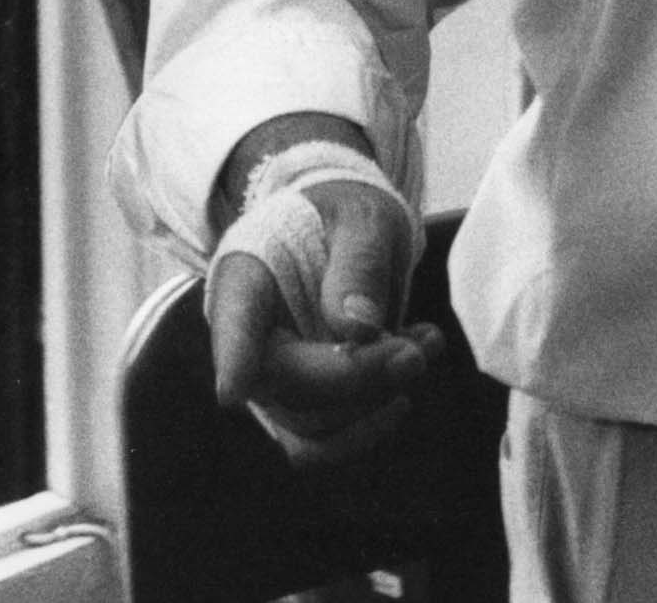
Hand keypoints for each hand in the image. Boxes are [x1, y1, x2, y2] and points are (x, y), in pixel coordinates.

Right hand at [208, 178, 440, 465]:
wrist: (341, 233)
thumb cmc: (342, 215)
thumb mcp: (360, 218)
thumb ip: (359, 264)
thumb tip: (358, 330)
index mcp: (246, 278)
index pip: (235, 322)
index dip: (234, 358)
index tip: (232, 392)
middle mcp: (248, 337)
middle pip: (287, 382)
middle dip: (358, 375)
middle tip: (416, 351)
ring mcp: (272, 378)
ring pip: (311, 423)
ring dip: (375, 398)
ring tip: (423, 348)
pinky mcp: (300, 404)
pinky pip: (326, 442)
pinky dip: (372, 422)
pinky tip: (406, 381)